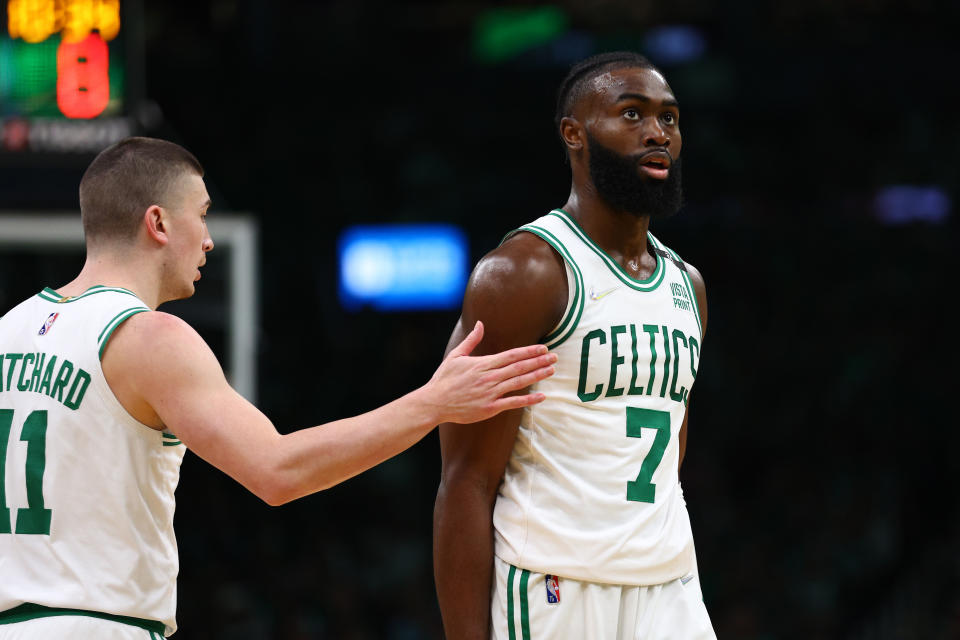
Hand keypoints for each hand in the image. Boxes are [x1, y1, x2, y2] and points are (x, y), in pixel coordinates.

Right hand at [424, 321, 555, 423]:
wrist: (434, 402)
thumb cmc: (444, 379)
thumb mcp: (455, 356)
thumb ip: (471, 340)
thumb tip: (480, 324)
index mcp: (483, 364)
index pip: (511, 355)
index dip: (528, 351)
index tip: (542, 348)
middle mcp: (489, 377)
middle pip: (519, 367)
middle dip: (538, 361)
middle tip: (554, 357)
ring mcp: (490, 393)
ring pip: (519, 383)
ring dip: (537, 376)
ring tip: (551, 370)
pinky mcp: (490, 408)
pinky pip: (513, 402)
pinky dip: (528, 400)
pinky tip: (541, 396)